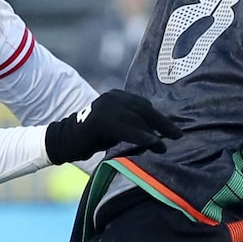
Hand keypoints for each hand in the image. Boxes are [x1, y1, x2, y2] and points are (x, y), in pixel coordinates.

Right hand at [44, 89, 184, 164]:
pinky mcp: (100, 120)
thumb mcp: (117, 128)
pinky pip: (126, 128)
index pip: (144, 105)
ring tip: (166, 145)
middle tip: (178, 135)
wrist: (64, 141)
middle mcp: (113, 98)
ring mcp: (105, 107)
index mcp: (118, 96)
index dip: (160, 118)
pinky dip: (141, 136)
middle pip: (144, 110)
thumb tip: (157, 133)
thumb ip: (133, 125)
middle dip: (163, 123)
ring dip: (154, 132)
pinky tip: (153, 143)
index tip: (174, 130)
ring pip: (137, 118)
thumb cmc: (92, 138)